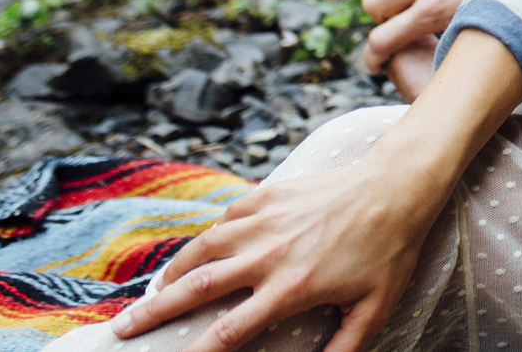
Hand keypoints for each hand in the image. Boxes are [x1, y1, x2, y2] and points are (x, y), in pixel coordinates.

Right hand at [110, 160, 441, 351]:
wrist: (398, 185)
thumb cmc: (390, 249)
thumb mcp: (374, 308)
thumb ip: (344, 346)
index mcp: (290, 287)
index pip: (227, 331)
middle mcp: (268, 254)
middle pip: (196, 288)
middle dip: (154, 312)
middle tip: (123, 328)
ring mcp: (264, 220)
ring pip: (201, 249)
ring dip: (170, 273)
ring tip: (151, 294)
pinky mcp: (267, 193)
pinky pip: (223, 219)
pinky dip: (204, 239)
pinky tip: (197, 253)